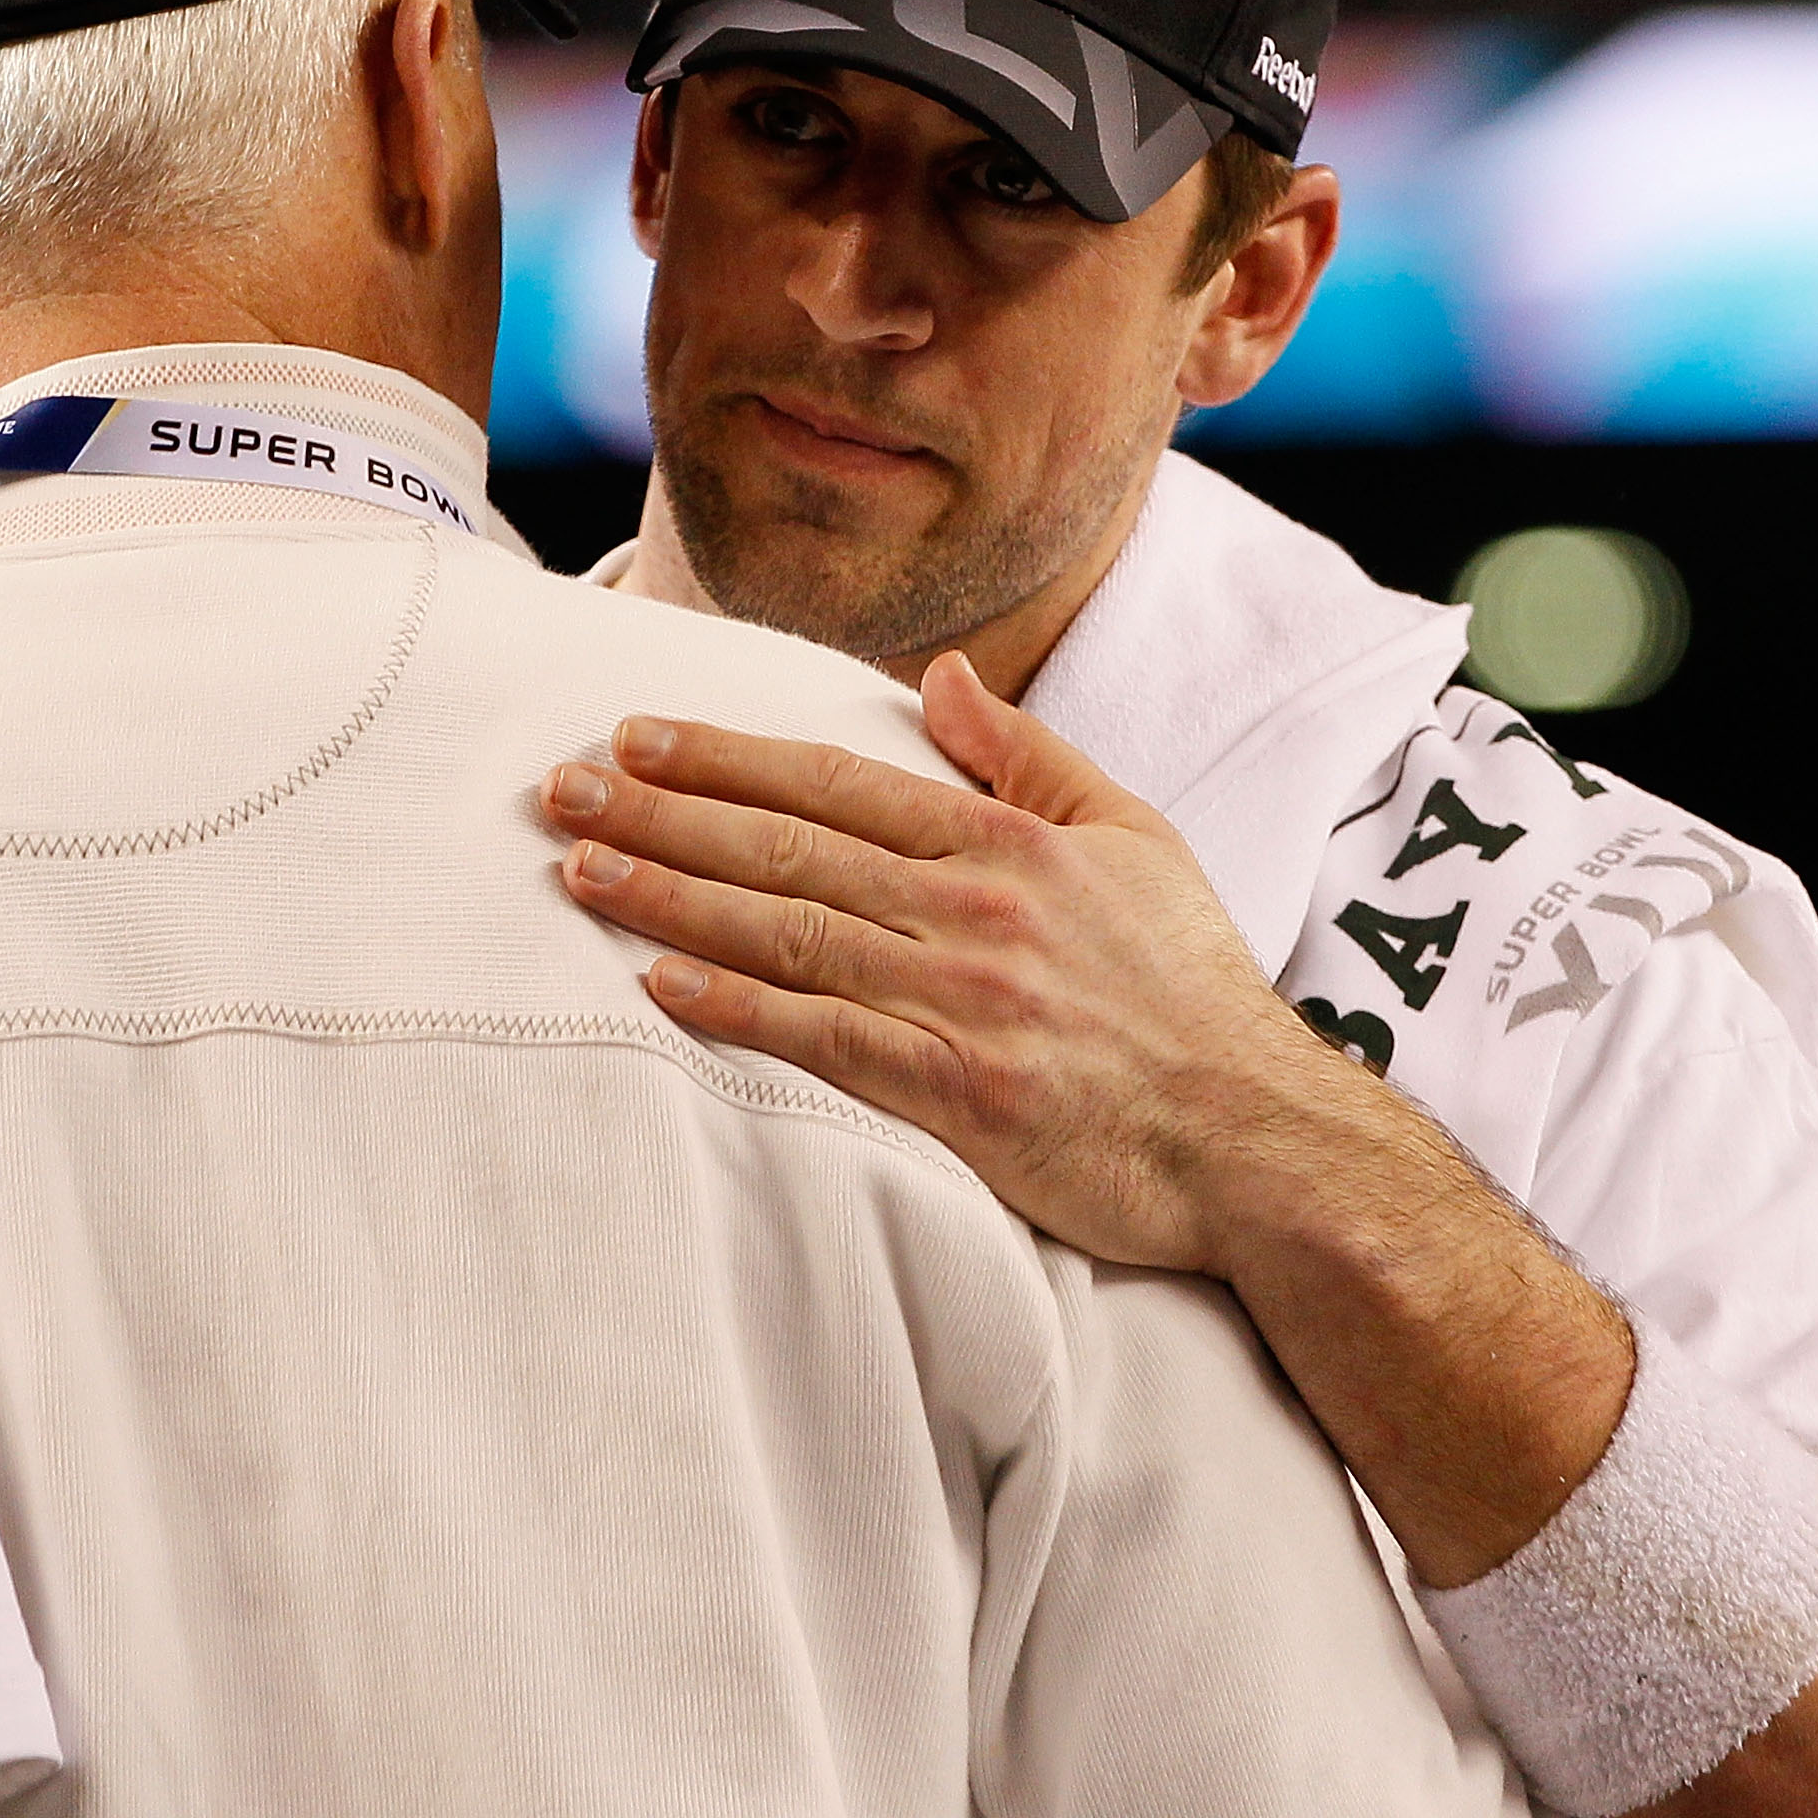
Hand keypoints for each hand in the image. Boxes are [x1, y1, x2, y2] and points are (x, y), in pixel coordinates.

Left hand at [540, 650, 1342, 1279]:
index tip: (637, 735)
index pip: (835, 781)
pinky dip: (737, 1009)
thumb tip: (940, 679)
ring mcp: (962, 1001)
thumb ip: (1026, 755)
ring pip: (788, 932)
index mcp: (1007, 843)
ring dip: (672, 896)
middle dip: (663, 810)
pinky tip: (660, 983)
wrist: (1256, 1138)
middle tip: (561, 788)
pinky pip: (824, 1040)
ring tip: (580, 867)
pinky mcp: (959, 1096)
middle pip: (786, 846)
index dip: (725, 754)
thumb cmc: (1192, 990)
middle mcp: (973, 910)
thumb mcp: (1132, 838)